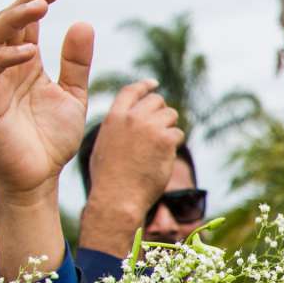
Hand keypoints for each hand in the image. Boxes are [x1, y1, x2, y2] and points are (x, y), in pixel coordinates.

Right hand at [0, 0, 93, 202]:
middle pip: (6, 21)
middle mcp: (4, 66)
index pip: (25, 20)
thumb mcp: (73, 95)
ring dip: (12, 18)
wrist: (39, 177)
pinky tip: (28, 50)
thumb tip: (83, 23)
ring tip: (40, 6)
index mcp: (24, 61)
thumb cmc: (51, 138)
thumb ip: (77, 63)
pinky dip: (3, 57)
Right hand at [77, 81, 182, 254]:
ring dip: (169, 129)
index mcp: (114, 117)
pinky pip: (178, 133)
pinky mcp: (166, 140)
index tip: (154, 84)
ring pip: (171, 115)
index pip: (132, 91)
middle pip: (157, 101)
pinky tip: (165, 157)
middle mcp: (132, 117)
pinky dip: (175, 144)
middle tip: (160, 130)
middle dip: (161, 112)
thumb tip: (128, 120)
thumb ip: (117, 128)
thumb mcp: (105, 145)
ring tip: (158, 149)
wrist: (117, 198)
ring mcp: (150, 127)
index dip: (145, 86)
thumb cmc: (108, 178)